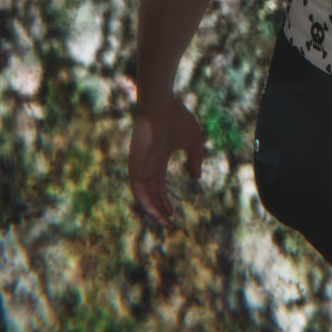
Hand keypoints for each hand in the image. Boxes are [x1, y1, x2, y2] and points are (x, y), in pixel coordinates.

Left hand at [128, 99, 208, 227]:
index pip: (158, 185)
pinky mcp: (136, 167)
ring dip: (153, 212)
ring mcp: (139, 166)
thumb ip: (195, 159)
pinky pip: (139, 192)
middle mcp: (146, 165)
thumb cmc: (176, 119)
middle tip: (168, 224)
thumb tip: (196, 177)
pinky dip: (147, 205)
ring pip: (144, 196)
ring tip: (164, 224)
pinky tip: (156, 215)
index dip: (165, 200)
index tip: (173, 212)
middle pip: (151, 194)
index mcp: (157, 159)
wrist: (161, 107)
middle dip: (159, 210)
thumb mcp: (192, 142)